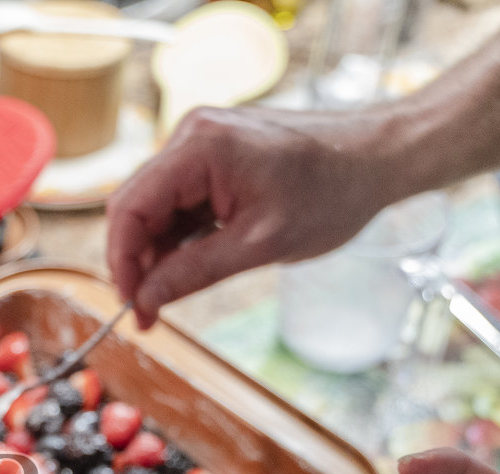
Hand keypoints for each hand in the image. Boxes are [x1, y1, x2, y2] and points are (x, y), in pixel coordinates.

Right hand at [107, 106, 404, 328]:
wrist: (377, 159)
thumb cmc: (332, 193)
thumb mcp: (261, 244)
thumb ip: (194, 272)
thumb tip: (145, 301)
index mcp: (200, 147)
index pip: (130, 207)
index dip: (122, 262)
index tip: (132, 306)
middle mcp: (192, 136)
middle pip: (135, 206)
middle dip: (136, 262)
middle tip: (148, 312)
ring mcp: (201, 145)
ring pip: (154, 209)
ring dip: (156, 254)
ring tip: (170, 297)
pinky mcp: (213, 158)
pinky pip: (178, 203)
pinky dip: (177, 239)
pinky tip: (188, 268)